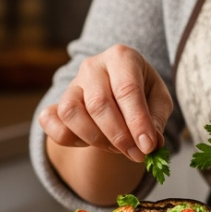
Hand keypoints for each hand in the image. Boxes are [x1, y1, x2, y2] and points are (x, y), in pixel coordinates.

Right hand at [38, 44, 172, 162]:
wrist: (118, 91)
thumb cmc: (143, 92)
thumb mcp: (159, 100)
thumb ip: (156, 119)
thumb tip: (151, 143)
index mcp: (121, 57)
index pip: (127, 90)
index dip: (137, 122)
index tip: (147, 147)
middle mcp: (92, 66)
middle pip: (98, 104)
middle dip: (119, 136)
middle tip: (136, 154)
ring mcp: (71, 84)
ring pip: (71, 113)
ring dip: (95, 139)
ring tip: (116, 147)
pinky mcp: (56, 103)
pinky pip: (51, 123)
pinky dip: (69, 139)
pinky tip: (89, 142)